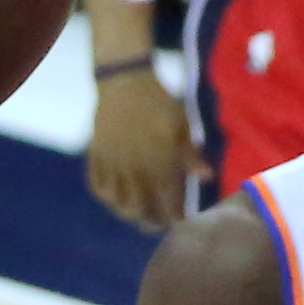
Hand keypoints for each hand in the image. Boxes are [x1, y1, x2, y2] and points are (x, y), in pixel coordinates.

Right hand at [88, 67, 202, 228]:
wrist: (125, 81)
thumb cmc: (159, 102)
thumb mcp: (182, 125)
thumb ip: (191, 154)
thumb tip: (207, 177)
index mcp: (158, 164)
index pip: (166, 202)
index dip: (174, 216)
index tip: (180, 221)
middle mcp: (133, 169)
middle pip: (139, 208)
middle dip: (149, 221)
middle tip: (157, 222)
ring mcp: (112, 163)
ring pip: (116, 200)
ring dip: (126, 211)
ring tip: (135, 212)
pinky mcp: (96, 155)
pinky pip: (96, 183)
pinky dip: (105, 195)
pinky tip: (113, 196)